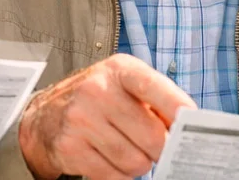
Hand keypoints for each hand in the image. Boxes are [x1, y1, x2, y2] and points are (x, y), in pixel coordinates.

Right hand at [18, 54, 196, 179]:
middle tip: (156, 147)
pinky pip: (113, 176)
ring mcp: (81, 119)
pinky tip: (113, 160)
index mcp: (120, 70)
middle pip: (153, 137)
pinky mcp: (70, 147)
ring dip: (141, 163)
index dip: (179, 109)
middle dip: (161, 148)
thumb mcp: (126, 84)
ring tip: (132, 151)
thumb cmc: (99, 97)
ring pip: (135, 162)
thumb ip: (156, 100)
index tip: (192, 122)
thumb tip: (187, 128)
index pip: (156, 88)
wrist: (45, 115)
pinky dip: (120, 175)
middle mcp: (98, 91)